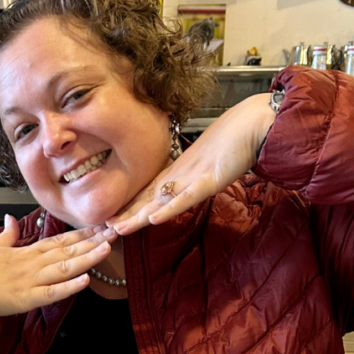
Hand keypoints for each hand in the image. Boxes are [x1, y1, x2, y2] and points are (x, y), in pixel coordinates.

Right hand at [0, 215, 117, 316]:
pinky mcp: (23, 299)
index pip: (58, 240)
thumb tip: (11, 218)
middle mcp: (30, 263)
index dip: (81, 234)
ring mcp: (28, 281)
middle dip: (92, 242)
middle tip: (116, 231)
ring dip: (87, 258)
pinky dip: (68, 287)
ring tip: (107, 249)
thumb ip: (6, 234)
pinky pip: (50, 293)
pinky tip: (85, 281)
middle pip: (67, 251)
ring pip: (64, 268)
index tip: (100, 226)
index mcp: (24, 252)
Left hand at [106, 94, 275, 235]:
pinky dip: (169, 209)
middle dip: (126, 215)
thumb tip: (179, 190)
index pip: (148, 193)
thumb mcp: (207, 165)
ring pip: (159, 200)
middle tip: (102, 229)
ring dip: (137, 215)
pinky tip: (152, 219)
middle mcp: (179, 174)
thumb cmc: (232, 142)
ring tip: (116, 228)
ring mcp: (192, 177)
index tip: (110, 220)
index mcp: (178, 171)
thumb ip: (192, 178)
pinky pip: (185, 197)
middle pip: (147, 198)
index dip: (130, 207)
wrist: (251, 124)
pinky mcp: (208, 180)